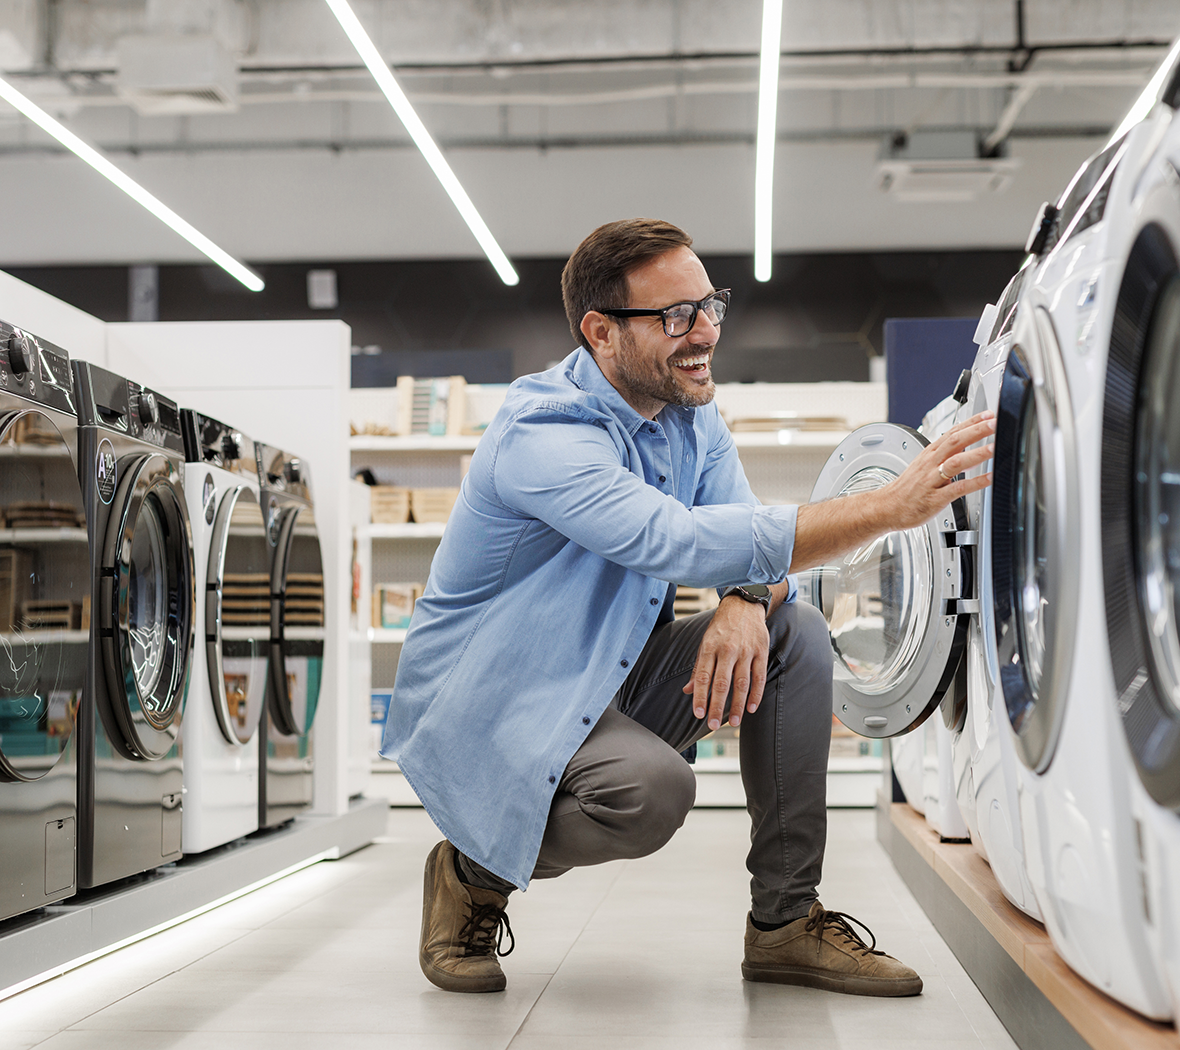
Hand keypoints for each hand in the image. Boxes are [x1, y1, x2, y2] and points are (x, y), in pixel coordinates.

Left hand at [681, 596, 768, 729]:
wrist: (743, 605)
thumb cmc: (721, 627)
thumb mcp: (705, 643)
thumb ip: (698, 668)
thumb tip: (687, 690)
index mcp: (709, 648)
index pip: (703, 677)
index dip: (700, 697)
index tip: (699, 714)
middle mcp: (727, 650)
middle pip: (721, 683)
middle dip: (717, 706)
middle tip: (713, 725)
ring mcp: (745, 651)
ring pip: (741, 683)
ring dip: (738, 705)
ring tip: (734, 722)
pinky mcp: (761, 651)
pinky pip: (759, 676)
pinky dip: (756, 694)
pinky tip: (752, 707)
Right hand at [879, 411, 996, 531]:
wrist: (887, 508)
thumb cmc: (907, 489)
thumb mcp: (924, 466)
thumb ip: (945, 456)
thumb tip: (966, 446)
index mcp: (930, 454)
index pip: (952, 432)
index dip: (971, 422)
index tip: (989, 415)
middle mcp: (931, 464)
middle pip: (955, 441)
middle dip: (976, 431)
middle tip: (995, 423)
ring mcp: (932, 480)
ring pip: (955, 462)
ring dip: (977, 453)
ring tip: (994, 448)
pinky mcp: (935, 498)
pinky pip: (957, 488)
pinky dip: (975, 482)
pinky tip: (989, 478)